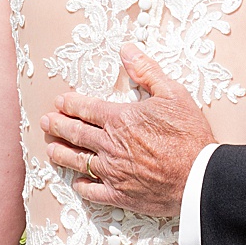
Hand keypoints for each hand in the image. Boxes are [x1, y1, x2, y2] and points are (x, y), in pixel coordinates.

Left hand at [40, 46, 212, 215]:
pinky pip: (93, 191)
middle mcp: (110, 145)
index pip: (86, 109)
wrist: (200, 177)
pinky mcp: (120, 195)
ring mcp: (113, 172)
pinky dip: (82, 186)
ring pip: (78, 161)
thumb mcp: (173, 94)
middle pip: (76, 134)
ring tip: (50, 150)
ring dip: (62, 154)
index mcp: (120, 120)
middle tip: (45, 123)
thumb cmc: (189, 135)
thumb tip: (127, 50)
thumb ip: (147, 71)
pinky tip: (77, 183)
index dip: (70, 104)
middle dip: (58, 126)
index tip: (59, 102)